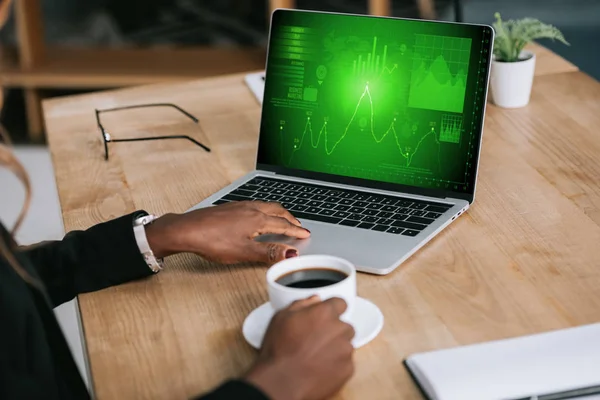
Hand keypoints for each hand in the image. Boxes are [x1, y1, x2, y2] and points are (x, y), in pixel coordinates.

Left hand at [145, 201, 310, 263]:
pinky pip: (255, 204)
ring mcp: (239, 206)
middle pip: (277, 211)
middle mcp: (251, 209)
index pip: (283, 225)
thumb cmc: (212, 240)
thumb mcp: (244, 252)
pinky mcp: (229, 207)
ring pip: (266, 205)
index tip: (305, 234)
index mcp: (257, 219)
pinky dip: (265, 209)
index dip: (296, 231)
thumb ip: (269, 253)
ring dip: (278, 212)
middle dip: (290, 218)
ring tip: (282, 217)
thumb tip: (291, 254)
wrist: (186, 229)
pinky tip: (257, 214)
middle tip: (298, 225)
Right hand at [244, 297, 354, 399]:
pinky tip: (319, 367)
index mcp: (324, 313)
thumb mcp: (281, 318)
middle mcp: (339, 329)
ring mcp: (345, 350)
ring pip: (346, 345)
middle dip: (333, 331)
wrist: (281, 382)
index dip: (332, 310)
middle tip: (316, 340)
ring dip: (335, 348)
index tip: (327, 316)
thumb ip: (302, 304)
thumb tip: (314, 300)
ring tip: (315, 356)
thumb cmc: (279, 351)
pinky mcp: (347, 369)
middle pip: (344, 326)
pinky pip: (346, 363)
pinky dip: (336, 365)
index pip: (340, 303)